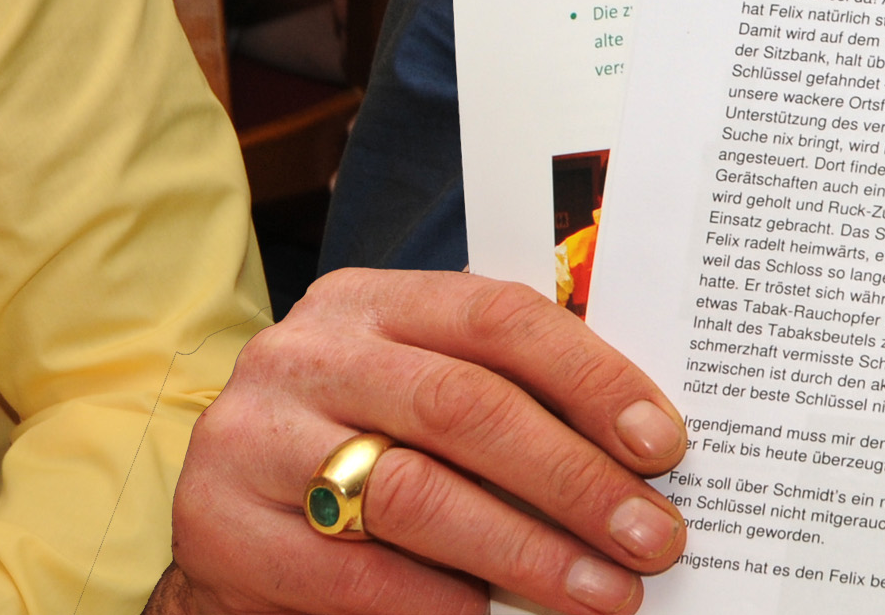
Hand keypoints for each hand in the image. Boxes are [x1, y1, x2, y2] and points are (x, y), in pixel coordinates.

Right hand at [162, 269, 686, 614]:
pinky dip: (433, 601)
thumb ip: (502, 394)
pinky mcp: (219, 529)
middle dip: (574, 479)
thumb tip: (640, 449)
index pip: (500, 317)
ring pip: (414, 492)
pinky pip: (351, 572)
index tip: (665, 444)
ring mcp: (255, 437)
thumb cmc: (356, 443)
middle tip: (652, 536)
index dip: (591, 379)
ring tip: (600, 593)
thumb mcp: (416, 387)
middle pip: (466, 407)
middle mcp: (309, 353)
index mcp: (370, 300)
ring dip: (524, 551)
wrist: (225, 519)